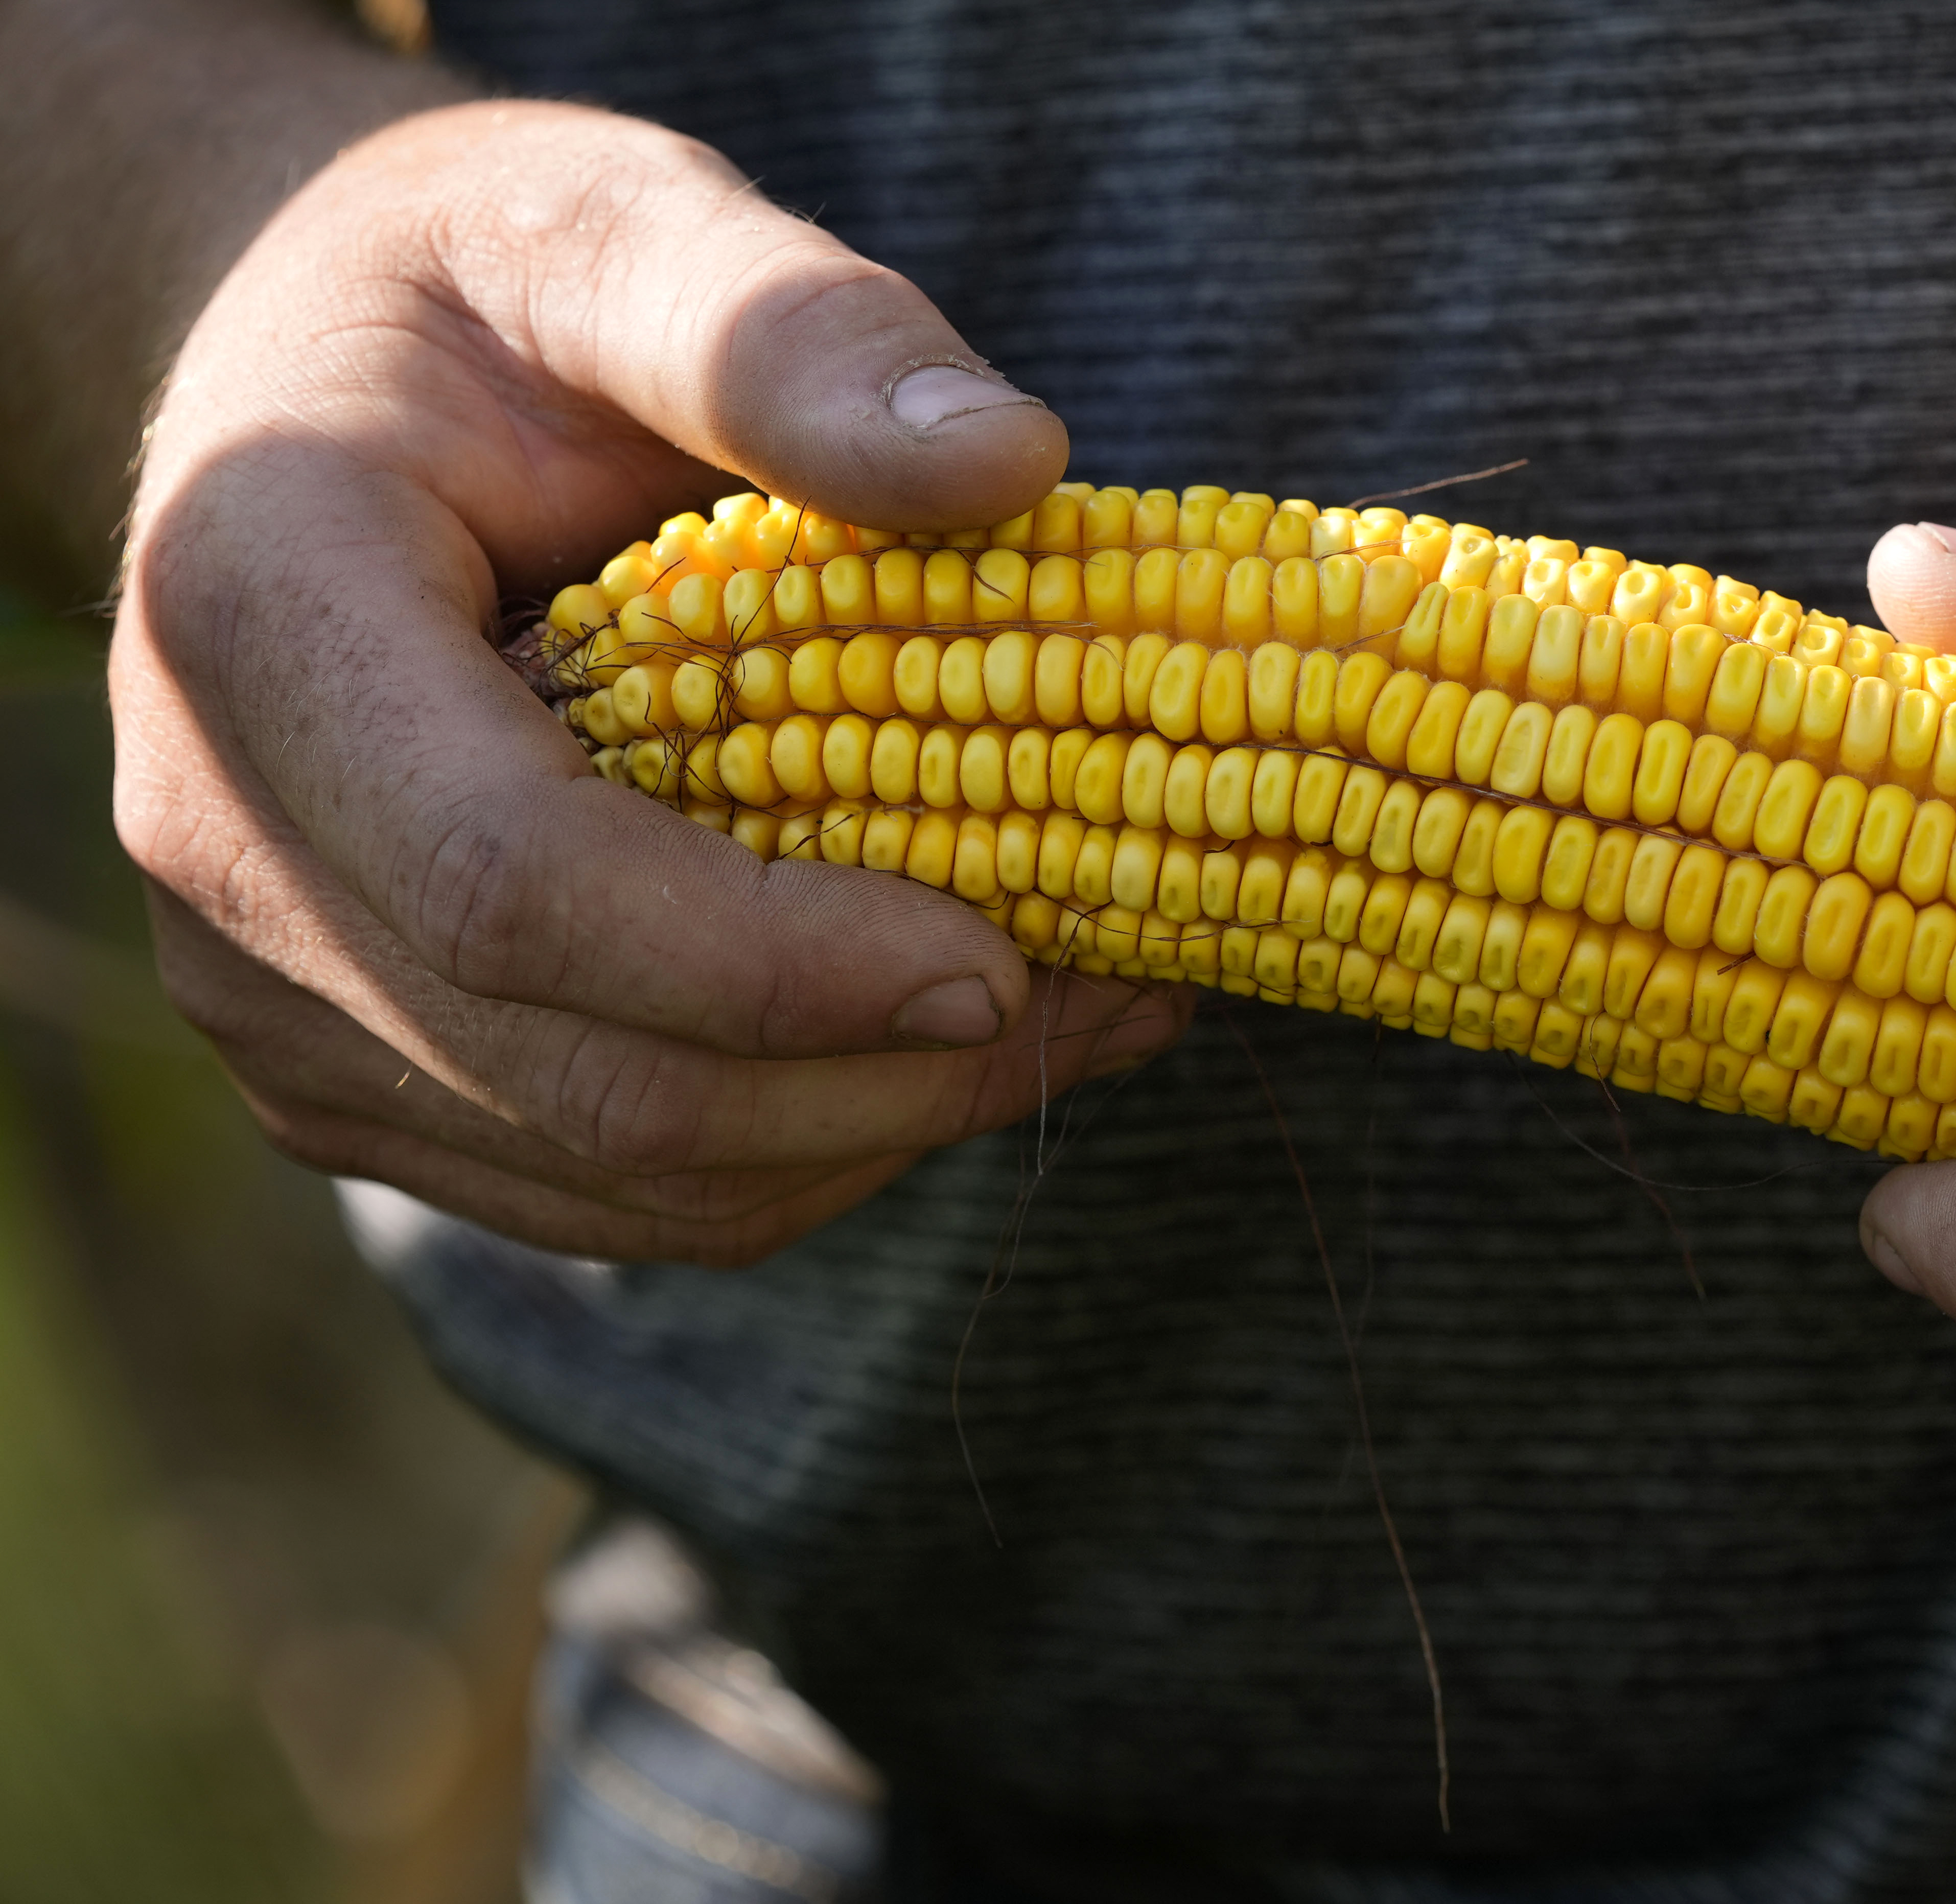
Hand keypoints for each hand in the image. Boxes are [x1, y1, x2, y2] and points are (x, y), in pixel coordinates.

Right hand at [115, 101, 1187, 1264]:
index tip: (1006, 957)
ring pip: (615, 1172)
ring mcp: (281, 992)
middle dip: (876, 1076)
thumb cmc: (479, 300)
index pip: (519, 883)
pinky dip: (806, 1139)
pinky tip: (948, 1036)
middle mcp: (228, 850)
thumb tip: (1014, 459)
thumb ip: (792, 336)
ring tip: (1080, 1009)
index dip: (777, 963)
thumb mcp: (623, 235)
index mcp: (260, 624)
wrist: (325, 392)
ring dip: (874, 1125)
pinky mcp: (362, 1070)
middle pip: (584, 1076)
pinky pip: (607, 1183)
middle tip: (1114, 995)